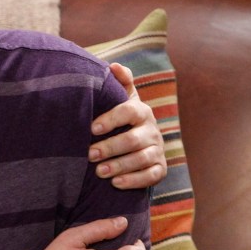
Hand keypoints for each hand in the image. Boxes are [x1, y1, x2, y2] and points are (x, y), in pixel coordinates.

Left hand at [89, 63, 166, 189]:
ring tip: (99, 172)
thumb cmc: (123, 118)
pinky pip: (151, 176)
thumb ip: (120, 83)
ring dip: (119, 166)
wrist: (141, 141)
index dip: (111, 119)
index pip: (129, 111)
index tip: (92, 128)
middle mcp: (152, 130)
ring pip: (141, 159)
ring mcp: (158, 150)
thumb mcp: (122, 99)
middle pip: (133, 140)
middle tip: (90, 154)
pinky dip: (134, 180)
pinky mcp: (160, 168)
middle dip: (110, 147)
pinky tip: (116, 183)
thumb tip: (113, 65)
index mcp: (141, 111)